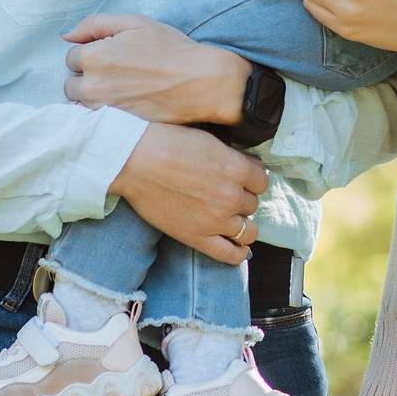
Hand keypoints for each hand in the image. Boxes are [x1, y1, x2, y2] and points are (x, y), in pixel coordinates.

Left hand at [63, 14, 249, 126]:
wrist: (201, 82)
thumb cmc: (170, 49)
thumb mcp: (134, 23)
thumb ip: (95, 24)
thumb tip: (66, 34)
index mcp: (94, 56)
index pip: (71, 56)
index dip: (91, 53)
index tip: (111, 56)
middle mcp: (93, 86)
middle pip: (71, 84)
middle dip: (87, 78)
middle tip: (115, 74)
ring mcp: (104, 110)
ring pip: (80, 105)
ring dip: (92, 98)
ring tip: (119, 91)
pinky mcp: (116, 127)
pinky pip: (94, 122)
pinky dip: (102, 115)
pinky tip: (122, 106)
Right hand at [109, 123, 270, 265]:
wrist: (133, 161)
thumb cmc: (167, 144)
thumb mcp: (208, 141)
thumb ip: (234, 157)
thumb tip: (252, 166)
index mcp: (236, 169)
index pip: (262, 182)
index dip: (252, 181)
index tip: (242, 181)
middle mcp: (231, 196)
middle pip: (252, 205)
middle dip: (241, 200)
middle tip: (225, 195)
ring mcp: (216, 219)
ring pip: (247, 230)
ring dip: (241, 224)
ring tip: (230, 219)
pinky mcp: (197, 237)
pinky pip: (230, 254)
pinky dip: (238, 252)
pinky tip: (237, 246)